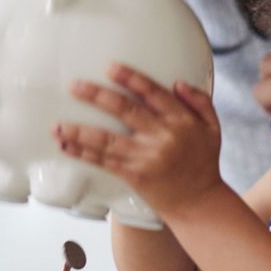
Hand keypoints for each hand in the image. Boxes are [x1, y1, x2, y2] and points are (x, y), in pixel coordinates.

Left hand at [57, 63, 223, 216]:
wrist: (199, 203)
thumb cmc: (204, 163)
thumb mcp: (213, 128)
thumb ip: (199, 101)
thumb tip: (177, 82)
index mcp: (181, 120)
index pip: (153, 93)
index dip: (130, 78)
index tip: (110, 67)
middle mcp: (162, 136)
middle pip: (124, 110)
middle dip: (97, 96)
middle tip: (75, 86)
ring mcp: (147, 157)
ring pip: (107, 139)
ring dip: (79, 130)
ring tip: (58, 124)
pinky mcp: (135, 175)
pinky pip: (104, 161)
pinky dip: (83, 153)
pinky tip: (67, 146)